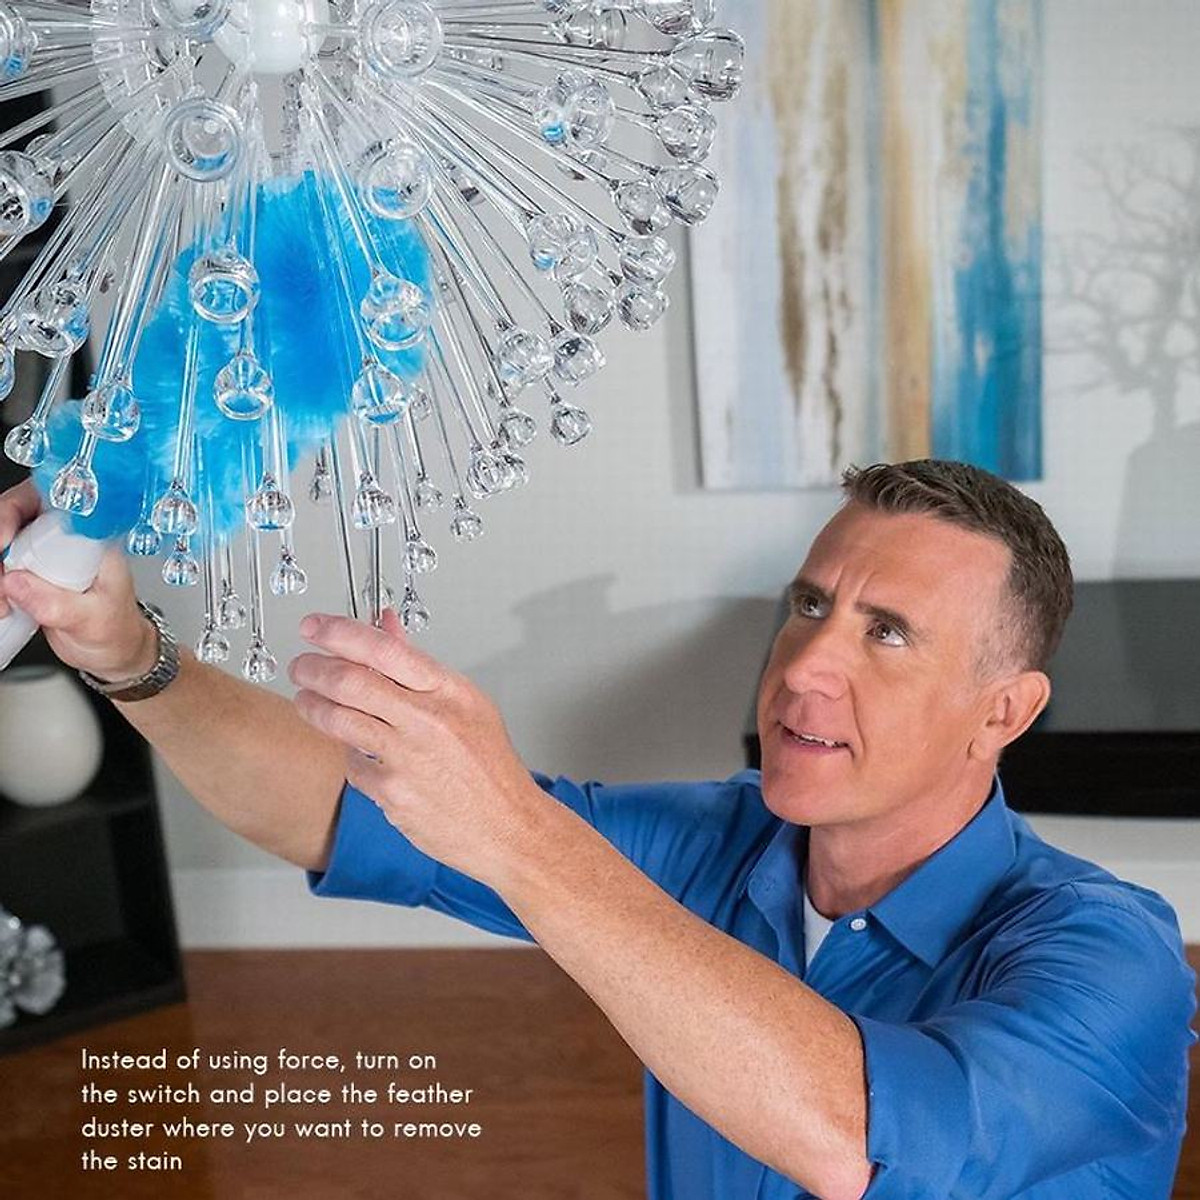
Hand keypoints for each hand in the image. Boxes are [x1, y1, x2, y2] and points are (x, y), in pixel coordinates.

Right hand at [0, 480, 155, 680]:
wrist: (115, 652)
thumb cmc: (118, 631)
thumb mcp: (95, 621)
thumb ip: (58, 605)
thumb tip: (16, 584)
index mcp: (92, 537)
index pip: (49, 501)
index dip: (15, 512)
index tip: (4, 540)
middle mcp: (67, 538)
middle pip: (15, 516)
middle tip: (1, 580)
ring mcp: (45, 554)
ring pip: (3, 542)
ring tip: (3, 604)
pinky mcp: (29, 571)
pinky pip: (1, 565)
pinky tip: (3, 604)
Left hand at [288, 610, 550, 888]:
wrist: (507, 826)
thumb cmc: (488, 764)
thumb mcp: (464, 702)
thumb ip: (415, 664)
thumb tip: (383, 624)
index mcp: (449, 691)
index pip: (385, 649)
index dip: (340, 633)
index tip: (314, 626)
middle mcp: (429, 721)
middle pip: (351, 682)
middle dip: (313, 669)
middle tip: (301, 666)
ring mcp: (408, 759)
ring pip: (340, 721)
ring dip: (312, 706)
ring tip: (306, 699)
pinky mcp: (392, 795)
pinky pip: (352, 765)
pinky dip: (349, 754)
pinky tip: (357, 751)